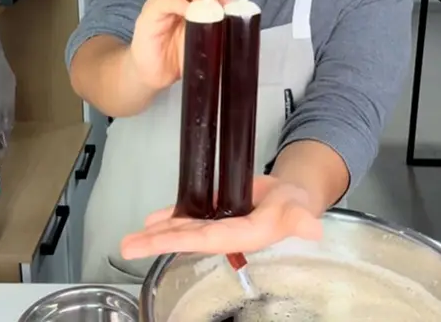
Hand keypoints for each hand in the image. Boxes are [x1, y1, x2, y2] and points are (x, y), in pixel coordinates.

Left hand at [119, 176, 323, 259]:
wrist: (292, 194)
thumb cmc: (296, 203)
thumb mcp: (300, 208)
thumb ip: (300, 218)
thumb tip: (312, 228)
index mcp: (244, 235)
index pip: (209, 237)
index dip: (185, 238)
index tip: (161, 239)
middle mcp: (225, 233)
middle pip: (186, 237)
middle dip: (156, 242)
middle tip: (128, 247)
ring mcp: (216, 223)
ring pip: (181, 228)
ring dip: (155, 234)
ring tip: (129, 241)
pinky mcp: (212, 212)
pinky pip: (186, 216)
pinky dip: (167, 218)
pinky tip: (150, 221)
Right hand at [128, 0, 230, 89]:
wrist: (154, 75)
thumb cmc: (179, 56)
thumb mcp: (205, 39)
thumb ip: (220, 25)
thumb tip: (241, 11)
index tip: (232, 4)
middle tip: (220, 2)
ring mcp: (157, 4)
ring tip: (209, 2)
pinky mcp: (147, 18)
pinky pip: (162, 2)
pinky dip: (179, 3)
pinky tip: (191, 13)